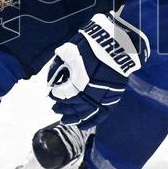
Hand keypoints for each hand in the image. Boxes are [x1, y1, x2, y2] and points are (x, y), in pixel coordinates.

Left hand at [47, 12, 146, 128]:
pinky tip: (83, 126)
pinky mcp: (113, 96)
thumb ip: (58, 67)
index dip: (55, 94)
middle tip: (55, 108)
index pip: (62, 94)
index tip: (51, 93)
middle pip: (73, 106)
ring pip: (87, 113)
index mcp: (78, 81)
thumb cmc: (90, 45)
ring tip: (65, 120)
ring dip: (75, 118)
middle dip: (63, 108)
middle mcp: (90, 92)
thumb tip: (51, 80)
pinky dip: (92, 121)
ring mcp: (103, 96)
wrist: (116, 42)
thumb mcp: (68, 51)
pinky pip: (102, 114)